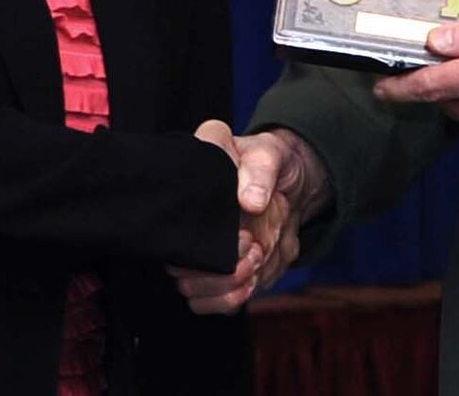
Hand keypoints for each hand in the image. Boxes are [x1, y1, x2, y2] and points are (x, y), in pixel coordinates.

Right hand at [173, 128, 326, 314]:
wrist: (286, 184)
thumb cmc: (266, 163)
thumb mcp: (267, 155)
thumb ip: (260, 171)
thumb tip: (251, 202)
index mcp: (189, 195)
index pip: (172, 230)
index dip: (204, 244)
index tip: (244, 235)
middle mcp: (187, 228)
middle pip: (178, 269)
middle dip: (220, 270)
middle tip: (254, 247)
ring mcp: (201, 255)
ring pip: (191, 291)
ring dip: (227, 286)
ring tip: (256, 260)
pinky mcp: (218, 275)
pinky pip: (208, 303)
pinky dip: (230, 300)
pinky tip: (251, 281)